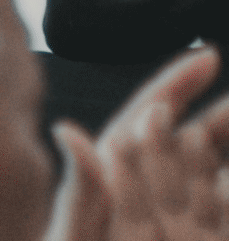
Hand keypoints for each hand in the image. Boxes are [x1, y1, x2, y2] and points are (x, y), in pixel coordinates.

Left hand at [52, 48, 228, 240]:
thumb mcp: (72, 235)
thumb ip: (81, 188)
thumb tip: (66, 129)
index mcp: (112, 172)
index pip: (147, 116)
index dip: (176, 84)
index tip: (207, 56)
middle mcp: (144, 188)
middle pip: (188, 138)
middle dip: (221, 115)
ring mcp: (172, 216)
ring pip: (210, 172)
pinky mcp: (191, 235)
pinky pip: (219, 211)